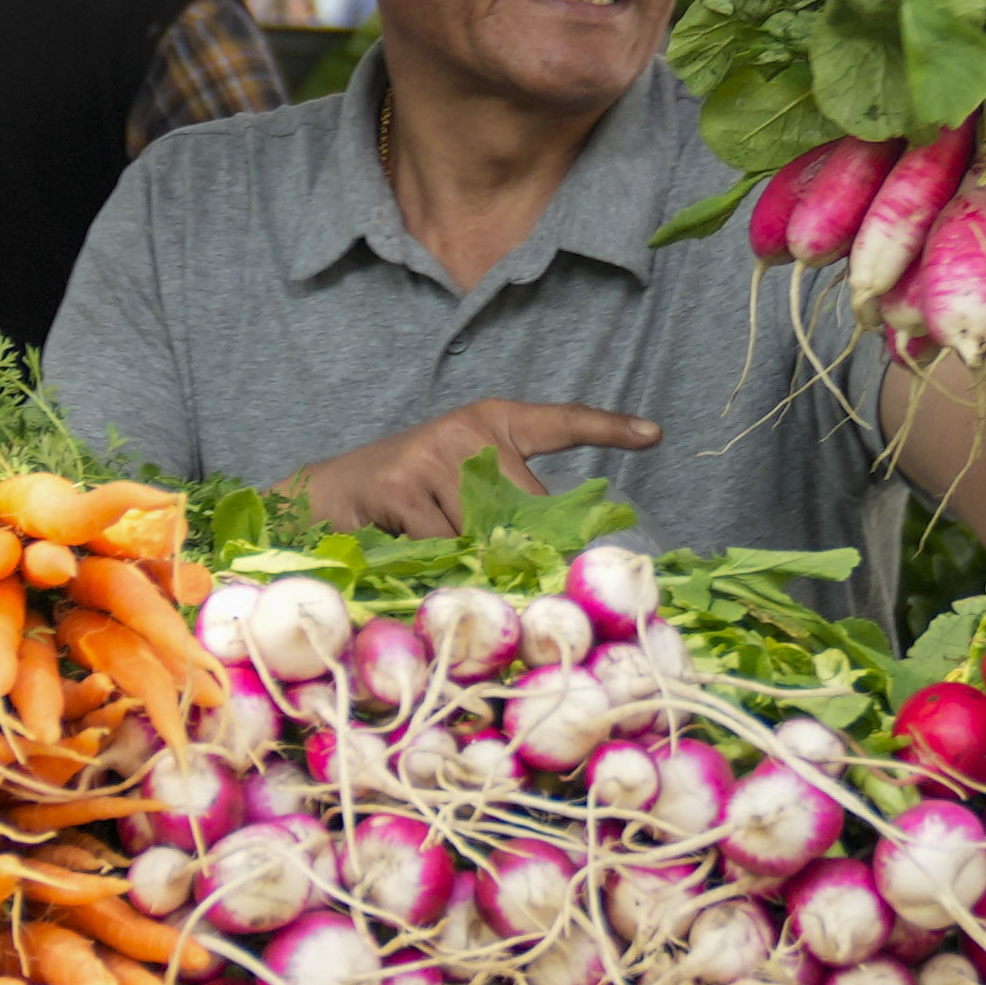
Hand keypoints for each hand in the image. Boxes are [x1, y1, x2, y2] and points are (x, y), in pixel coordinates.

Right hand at [288, 399, 657, 535]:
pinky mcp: (403, 482)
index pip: (560, 423)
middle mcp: (468, 429)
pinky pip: (444, 544)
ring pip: (483, 531)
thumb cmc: (410, 496)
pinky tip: (411, 546)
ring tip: (432, 542)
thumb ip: (504, 505)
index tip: (656, 434)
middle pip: (526, 505)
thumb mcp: (462, 486)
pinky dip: (436, 561)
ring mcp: (434, 451)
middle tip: (489, 557)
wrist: (329, 492)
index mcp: (492, 422)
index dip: (608, 427)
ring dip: (467, 557)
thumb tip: (544, 556)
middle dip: (517, 544)